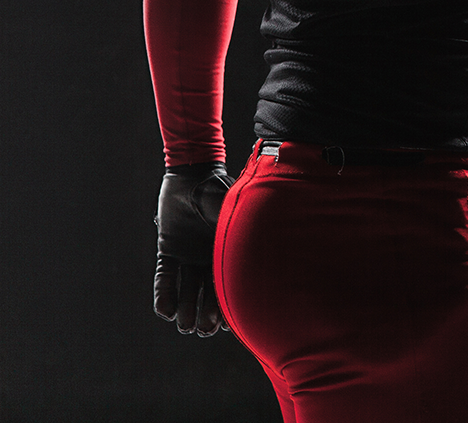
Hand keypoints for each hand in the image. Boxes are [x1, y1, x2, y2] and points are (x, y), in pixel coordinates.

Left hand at [153, 162, 232, 336]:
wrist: (192, 175)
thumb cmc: (216, 190)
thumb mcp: (231, 211)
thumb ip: (240, 230)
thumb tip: (265, 246)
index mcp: (227, 250)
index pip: (229, 282)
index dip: (228, 304)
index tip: (228, 324)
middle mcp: (208, 256)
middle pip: (208, 291)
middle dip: (206, 313)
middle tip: (203, 330)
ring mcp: (187, 254)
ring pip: (187, 288)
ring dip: (185, 308)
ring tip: (184, 326)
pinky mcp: (168, 250)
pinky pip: (166, 276)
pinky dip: (164, 293)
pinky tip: (164, 312)